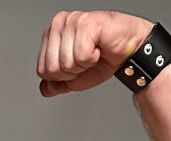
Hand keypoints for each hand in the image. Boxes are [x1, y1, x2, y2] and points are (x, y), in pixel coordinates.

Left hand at [37, 11, 151, 97]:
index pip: (42, 70)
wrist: (128, 51)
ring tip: (93, 53)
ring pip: (65, 63)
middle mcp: (59, 23)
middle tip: (86, 60)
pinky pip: (80, 56)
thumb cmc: (103, 58)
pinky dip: (92, 58)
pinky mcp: (86, 22)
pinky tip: (98, 48)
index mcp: (51, 34)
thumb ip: (56, 83)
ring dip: (83, 65)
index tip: (76, 65)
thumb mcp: (74, 77)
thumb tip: (44, 89)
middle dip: (71, 72)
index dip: (61, 77)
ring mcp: (72, 21)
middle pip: (51, 68)